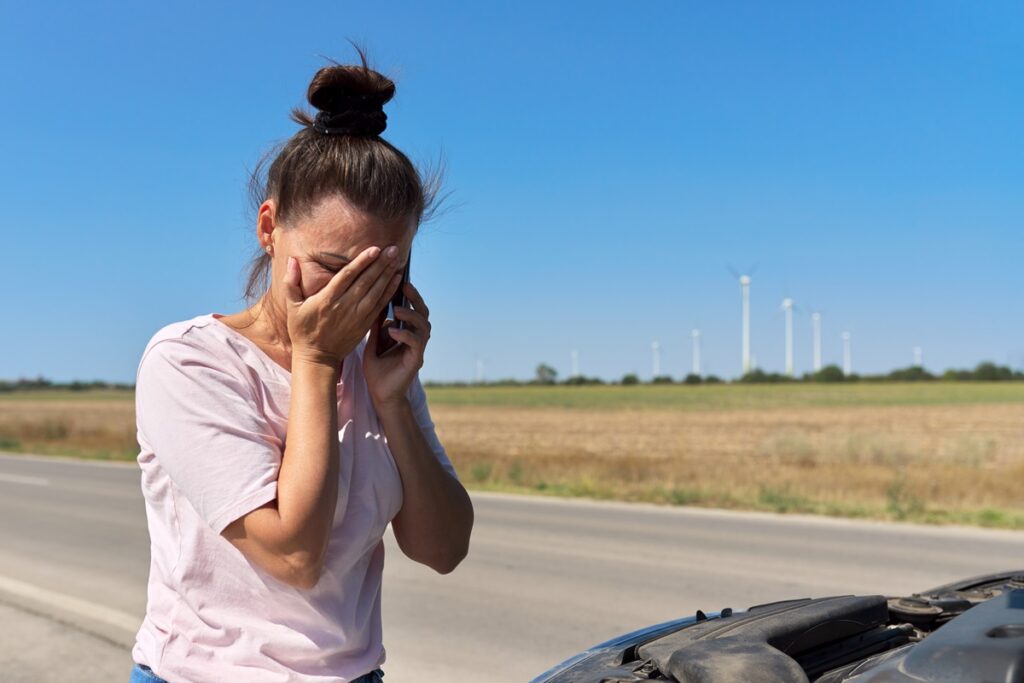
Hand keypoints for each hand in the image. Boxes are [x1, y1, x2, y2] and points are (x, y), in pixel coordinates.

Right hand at [282, 246, 403, 368]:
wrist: (317, 358)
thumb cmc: (302, 330)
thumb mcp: (292, 307)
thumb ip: (291, 282)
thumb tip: (291, 260)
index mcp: (327, 299)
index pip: (347, 275)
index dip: (362, 261)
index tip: (374, 249)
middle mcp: (344, 306)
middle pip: (366, 281)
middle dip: (380, 263)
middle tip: (393, 248)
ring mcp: (357, 316)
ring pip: (376, 291)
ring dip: (388, 274)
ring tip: (397, 259)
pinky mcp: (365, 324)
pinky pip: (380, 305)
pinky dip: (389, 291)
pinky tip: (397, 279)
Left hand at [363, 281, 431, 409]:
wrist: (380, 395)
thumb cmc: (376, 371)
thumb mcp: (371, 343)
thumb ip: (375, 326)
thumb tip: (370, 302)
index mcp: (406, 332)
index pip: (411, 307)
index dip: (408, 294)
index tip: (399, 278)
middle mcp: (415, 338)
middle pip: (422, 312)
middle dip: (415, 298)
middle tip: (405, 286)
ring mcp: (417, 349)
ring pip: (423, 326)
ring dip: (411, 316)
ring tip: (397, 310)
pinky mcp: (416, 361)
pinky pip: (416, 344)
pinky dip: (405, 335)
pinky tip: (393, 331)